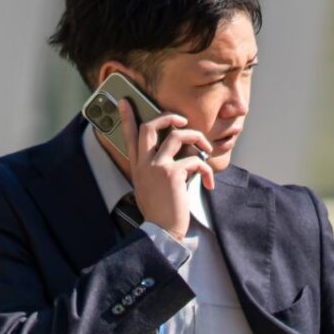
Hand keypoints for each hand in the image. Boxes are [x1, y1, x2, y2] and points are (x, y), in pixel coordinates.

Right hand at [116, 98, 214, 241]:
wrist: (162, 231)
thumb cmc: (160, 212)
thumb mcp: (151, 188)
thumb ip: (158, 170)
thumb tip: (182, 156)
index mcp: (138, 166)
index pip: (130, 136)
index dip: (127, 117)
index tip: (125, 102)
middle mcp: (144, 163)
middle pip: (150, 126)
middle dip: (168, 117)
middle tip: (182, 120)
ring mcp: (157, 167)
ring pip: (176, 135)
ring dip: (196, 138)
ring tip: (206, 148)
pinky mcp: (173, 173)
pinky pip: (195, 160)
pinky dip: (206, 169)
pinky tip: (208, 182)